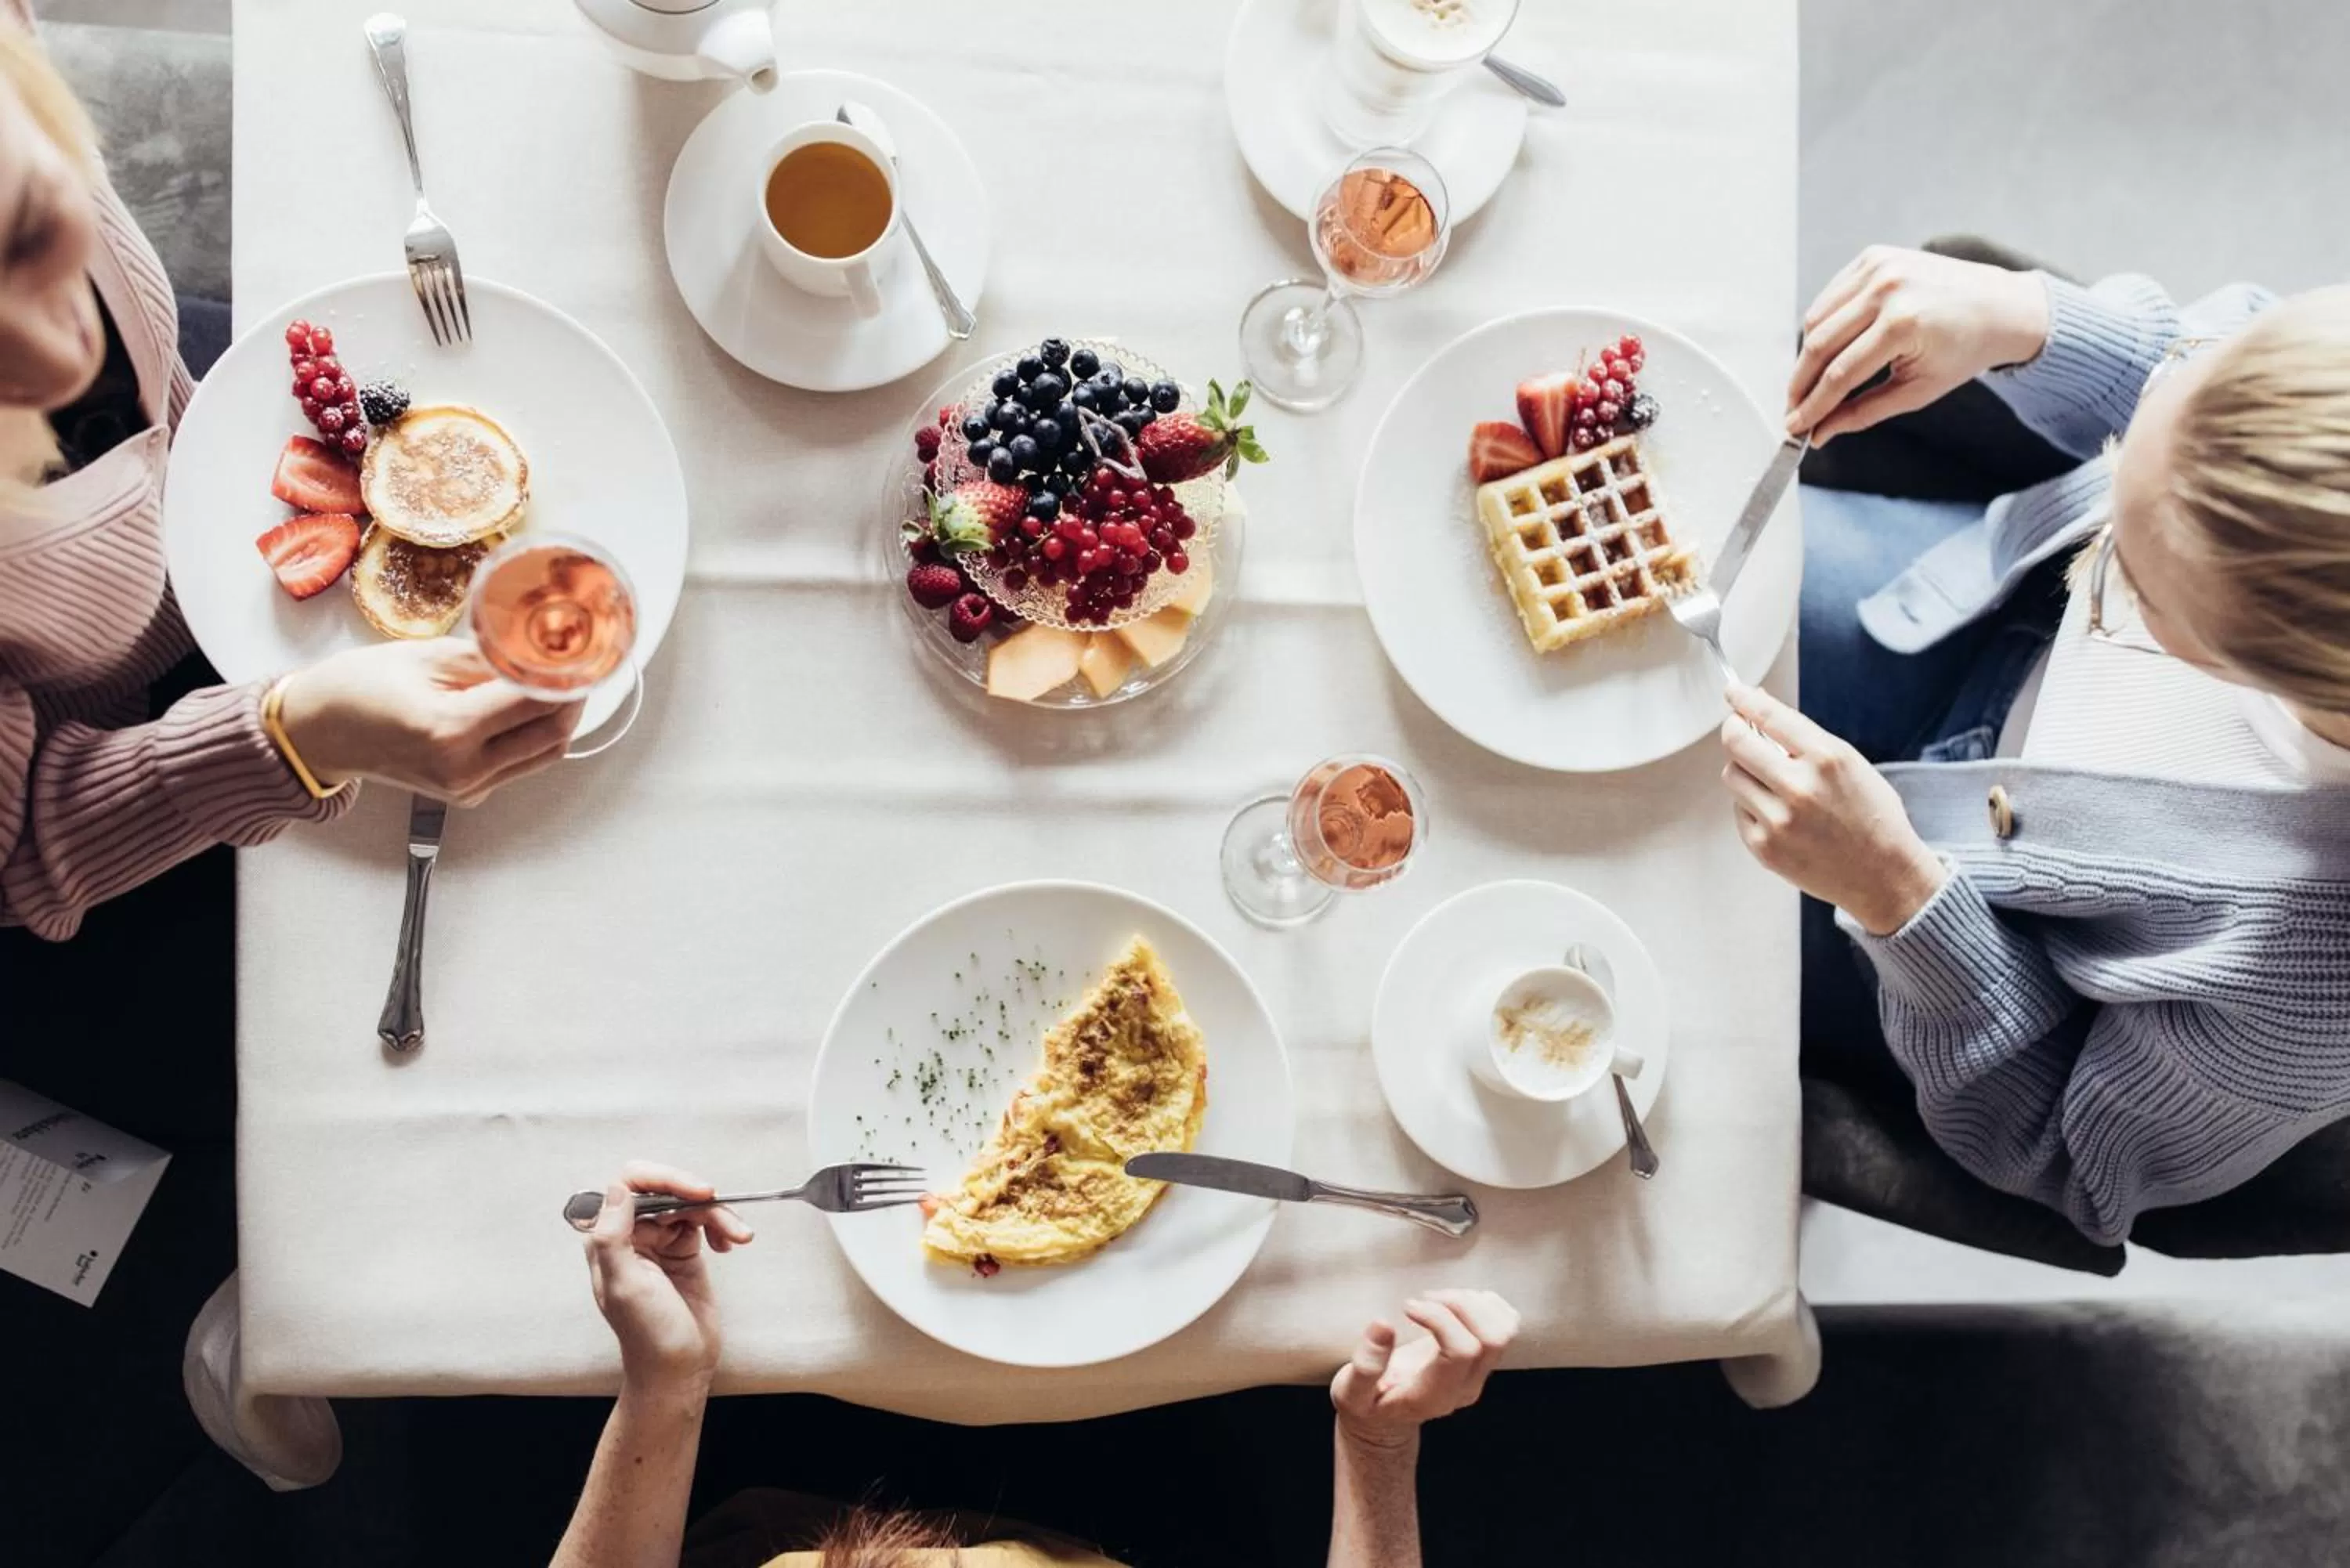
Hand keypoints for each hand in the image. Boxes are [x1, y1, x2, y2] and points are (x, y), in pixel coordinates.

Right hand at [274, 639, 583, 805]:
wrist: (317, 733)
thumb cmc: (358, 688)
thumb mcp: (426, 656)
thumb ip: (490, 659)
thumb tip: (540, 652)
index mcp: (449, 730)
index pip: (536, 701)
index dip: (567, 675)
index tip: (581, 651)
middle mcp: (463, 768)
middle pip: (551, 734)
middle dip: (572, 698)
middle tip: (578, 664)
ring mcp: (467, 788)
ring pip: (544, 755)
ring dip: (559, 719)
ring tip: (557, 682)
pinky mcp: (467, 794)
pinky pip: (520, 765)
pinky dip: (533, 736)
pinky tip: (526, 707)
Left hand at [582, 1162, 753, 1390]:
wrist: (678, 1367)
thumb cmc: (648, 1334)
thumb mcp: (625, 1285)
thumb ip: (612, 1235)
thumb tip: (617, 1189)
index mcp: (607, 1239)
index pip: (628, 1185)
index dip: (660, 1178)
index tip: (693, 1191)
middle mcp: (631, 1235)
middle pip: (663, 1189)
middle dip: (693, 1194)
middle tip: (716, 1201)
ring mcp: (659, 1241)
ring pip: (689, 1205)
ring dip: (717, 1215)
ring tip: (739, 1236)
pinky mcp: (684, 1250)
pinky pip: (705, 1222)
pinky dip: (722, 1227)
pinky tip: (731, 1244)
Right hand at [1330, 1290, 1519, 1450]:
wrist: (1386, 1420)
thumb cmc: (1368, 1403)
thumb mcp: (1351, 1393)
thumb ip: (1365, 1365)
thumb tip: (1382, 1326)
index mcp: (1435, 1395)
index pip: (1462, 1351)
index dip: (1441, 1319)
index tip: (1408, 1307)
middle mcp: (1465, 1386)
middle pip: (1492, 1338)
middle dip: (1461, 1305)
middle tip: (1426, 1298)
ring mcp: (1479, 1374)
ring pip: (1504, 1330)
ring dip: (1474, 1302)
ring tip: (1439, 1298)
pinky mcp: (1483, 1358)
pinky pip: (1506, 1326)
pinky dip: (1488, 1304)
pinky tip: (1458, 1301)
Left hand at [1719, 684, 1946, 935]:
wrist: (1884, 876)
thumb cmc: (1871, 815)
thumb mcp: (1850, 763)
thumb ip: (1804, 737)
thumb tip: (1760, 705)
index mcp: (1827, 759)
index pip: (1768, 716)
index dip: (1744, 698)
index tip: (1733, 690)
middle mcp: (1799, 788)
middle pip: (1736, 743)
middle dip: (1734, 730)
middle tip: (1738, 729)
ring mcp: (1779, 820)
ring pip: (1732, 775)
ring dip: (1745, 770)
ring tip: (1772, 780)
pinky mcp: (1764, 847)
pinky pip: (1739, 809)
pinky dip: (1752, 804)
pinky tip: (1779, 813)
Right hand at [1787, 246, 2049, 444]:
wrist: (2000, 306)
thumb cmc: (1964, 350)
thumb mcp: (1917, 390)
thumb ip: (1864, 413)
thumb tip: (1821, 433)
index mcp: (1903, 325)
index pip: (1839, 374)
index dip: (1812, 406)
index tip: (1795, 427)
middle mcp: (1887, 289)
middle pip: (1819, 345)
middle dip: (1800, 383)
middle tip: (1793, 409)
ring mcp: (1879, 266)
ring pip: (1816, 319)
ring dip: (1806, 356)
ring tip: (1808, 383)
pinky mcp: (1873, 255)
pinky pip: (1830, 296)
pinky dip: (1820, 324)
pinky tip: (1825, 348)